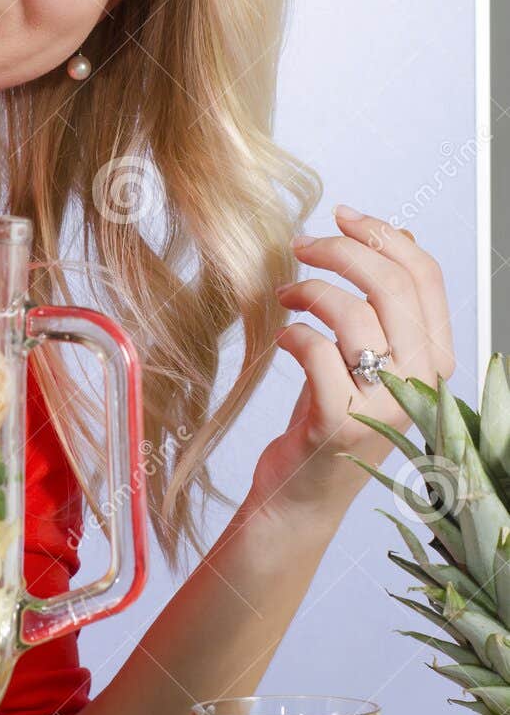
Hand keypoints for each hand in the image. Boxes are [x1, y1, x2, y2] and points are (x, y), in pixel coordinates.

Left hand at [249, 204, 456, 524]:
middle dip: (343, 249)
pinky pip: (319, 353)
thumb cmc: (328, 420)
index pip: (425, 277)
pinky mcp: (339, 422)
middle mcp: (419, 383)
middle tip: (302, 244)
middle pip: (393, 285)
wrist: (299, 498)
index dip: (384, 235)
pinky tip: (281, 337)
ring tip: (285, 292)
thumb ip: (385, 306)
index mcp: (433, 360)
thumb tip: (399, 233)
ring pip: (356, 314)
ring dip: (311, 290)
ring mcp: (382, 405)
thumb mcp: (364, 357)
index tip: (343, 215)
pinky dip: (294, 334)